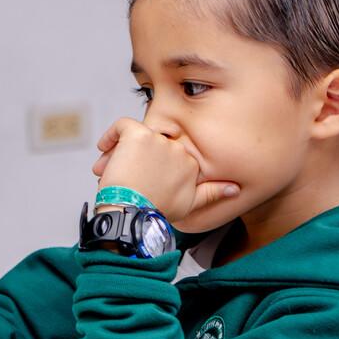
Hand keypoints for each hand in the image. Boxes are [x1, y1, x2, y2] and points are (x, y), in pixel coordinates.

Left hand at [91, 118, 237, 223]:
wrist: (133, 214)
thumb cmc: (157, 212)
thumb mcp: (190, 204)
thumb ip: (212, 192)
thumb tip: (235, 188)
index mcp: (191, 163)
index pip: (170, 154)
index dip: (153, 166)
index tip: (142, 181)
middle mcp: (178, 149)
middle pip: (153, 145)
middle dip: (135, 160)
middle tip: (122, 178)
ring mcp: (158, 140)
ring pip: (136, 137)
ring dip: (120, 153)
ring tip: (108, 171)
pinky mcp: (138, 135)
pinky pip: (122, 124)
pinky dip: (111, 135)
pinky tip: (104, 147)